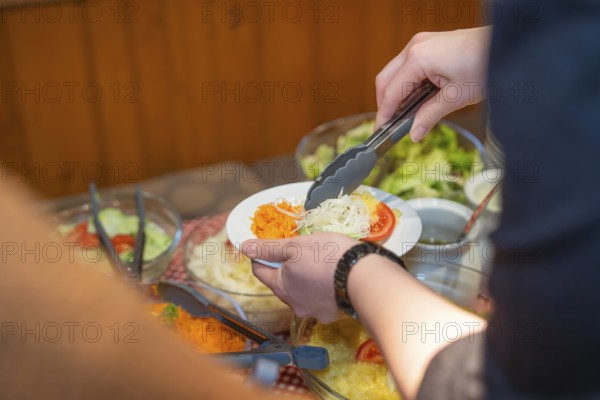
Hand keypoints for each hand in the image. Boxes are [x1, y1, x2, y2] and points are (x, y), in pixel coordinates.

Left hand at [240, 233, 359, 321]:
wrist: (363, 277)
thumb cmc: (327, 256)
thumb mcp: (295, 245)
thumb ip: (269, 248)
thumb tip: (244, 247)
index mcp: (281, 287)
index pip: (260, 271)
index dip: (262, 255)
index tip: (272, 245)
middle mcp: (294, 304)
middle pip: (282, 283)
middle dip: (287, 268)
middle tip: (302, 251)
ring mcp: (314, 312)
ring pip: (302, 292)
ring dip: (306, 280)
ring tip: (321, 263)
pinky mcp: (332, 314)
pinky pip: (321, 299)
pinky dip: (323, 289)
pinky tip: (333, 277)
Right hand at [375, 27, 491, 140]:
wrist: (508, 46)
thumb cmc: (486, 65)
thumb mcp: (456, 98)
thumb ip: (429, 116)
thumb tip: (414, 134)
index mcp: (418, 59)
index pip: (391, 92)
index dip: (384, 113)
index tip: (381, 130)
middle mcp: (414, 47)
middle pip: (386, 79)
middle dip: (385, 103)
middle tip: (390, 124)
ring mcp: (421, 42)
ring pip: (395, 72)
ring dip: (396, 93)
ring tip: (405, 114)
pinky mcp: (429, 43)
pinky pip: (408, 65)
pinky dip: (407, 83)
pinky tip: (416, 98)